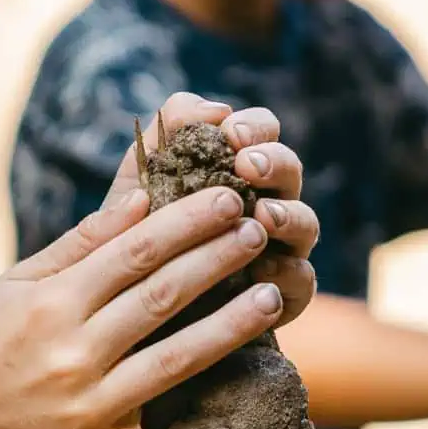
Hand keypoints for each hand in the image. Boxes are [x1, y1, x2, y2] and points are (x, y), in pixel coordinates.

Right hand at [0, 94, 317, 428]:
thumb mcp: (22, 278)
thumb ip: (84, 241)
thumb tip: (143, 196)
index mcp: (53, 303)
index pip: (133, 253)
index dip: (184, 223)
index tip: (227, 197)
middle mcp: (73, 354)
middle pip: (160, 299)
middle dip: (215, 261)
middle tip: (260, 231)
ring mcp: (87, 409)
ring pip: (172, 364)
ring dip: (228, 330)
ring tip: (273, 297)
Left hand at [96, 99, 319, 324]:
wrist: (122, 318)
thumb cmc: (130, 243)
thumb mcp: (136, 185)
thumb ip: (165, 135)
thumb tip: (212, 109)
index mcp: (232, 171)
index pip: (260, 133)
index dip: (254, 127)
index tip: (231, 134)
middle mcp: (262, 204)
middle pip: (290, 170)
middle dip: (274, 161)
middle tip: (248, 165)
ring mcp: (278, 250)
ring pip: (305, 222)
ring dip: (288, 213)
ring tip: (262, 215)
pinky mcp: (279, 298)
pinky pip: (302, 282)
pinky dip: (288, 273)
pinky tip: (262, 271)